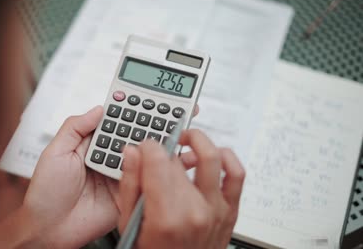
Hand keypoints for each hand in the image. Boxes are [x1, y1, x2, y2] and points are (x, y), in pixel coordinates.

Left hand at [22, 105, 199, 247]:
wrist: (50, 228)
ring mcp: (122, 175)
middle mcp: (111, 157)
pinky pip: (148, 182)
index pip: (118, 121)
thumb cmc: (46, 192)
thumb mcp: (55, 152)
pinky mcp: (130, 194)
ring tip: (183, 134)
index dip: (134, 109)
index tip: (152, 99)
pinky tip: (176, 162)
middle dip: (158, 125)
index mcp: (94, 144)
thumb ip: (75, 127)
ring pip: (147, 158)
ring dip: (165, 146)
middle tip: (178, 114)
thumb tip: (100, 108)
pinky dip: (164, 173)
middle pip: (138, 137)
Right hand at [119, 130, 244, 248]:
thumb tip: (132, 153)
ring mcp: (216, 210)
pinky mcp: (230, 211)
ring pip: (210, 158)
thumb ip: (130, 185)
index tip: (143, 148)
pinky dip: (226, 157)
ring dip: (197, 142)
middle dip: (163, 152)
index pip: (157, 161)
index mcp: (165, 216)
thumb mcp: (130, 224)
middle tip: (155, 157)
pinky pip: (236, 174)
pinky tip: (213, 156)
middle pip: (178, 161)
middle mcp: (194, 210)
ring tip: (185, 144)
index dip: (148, 147)